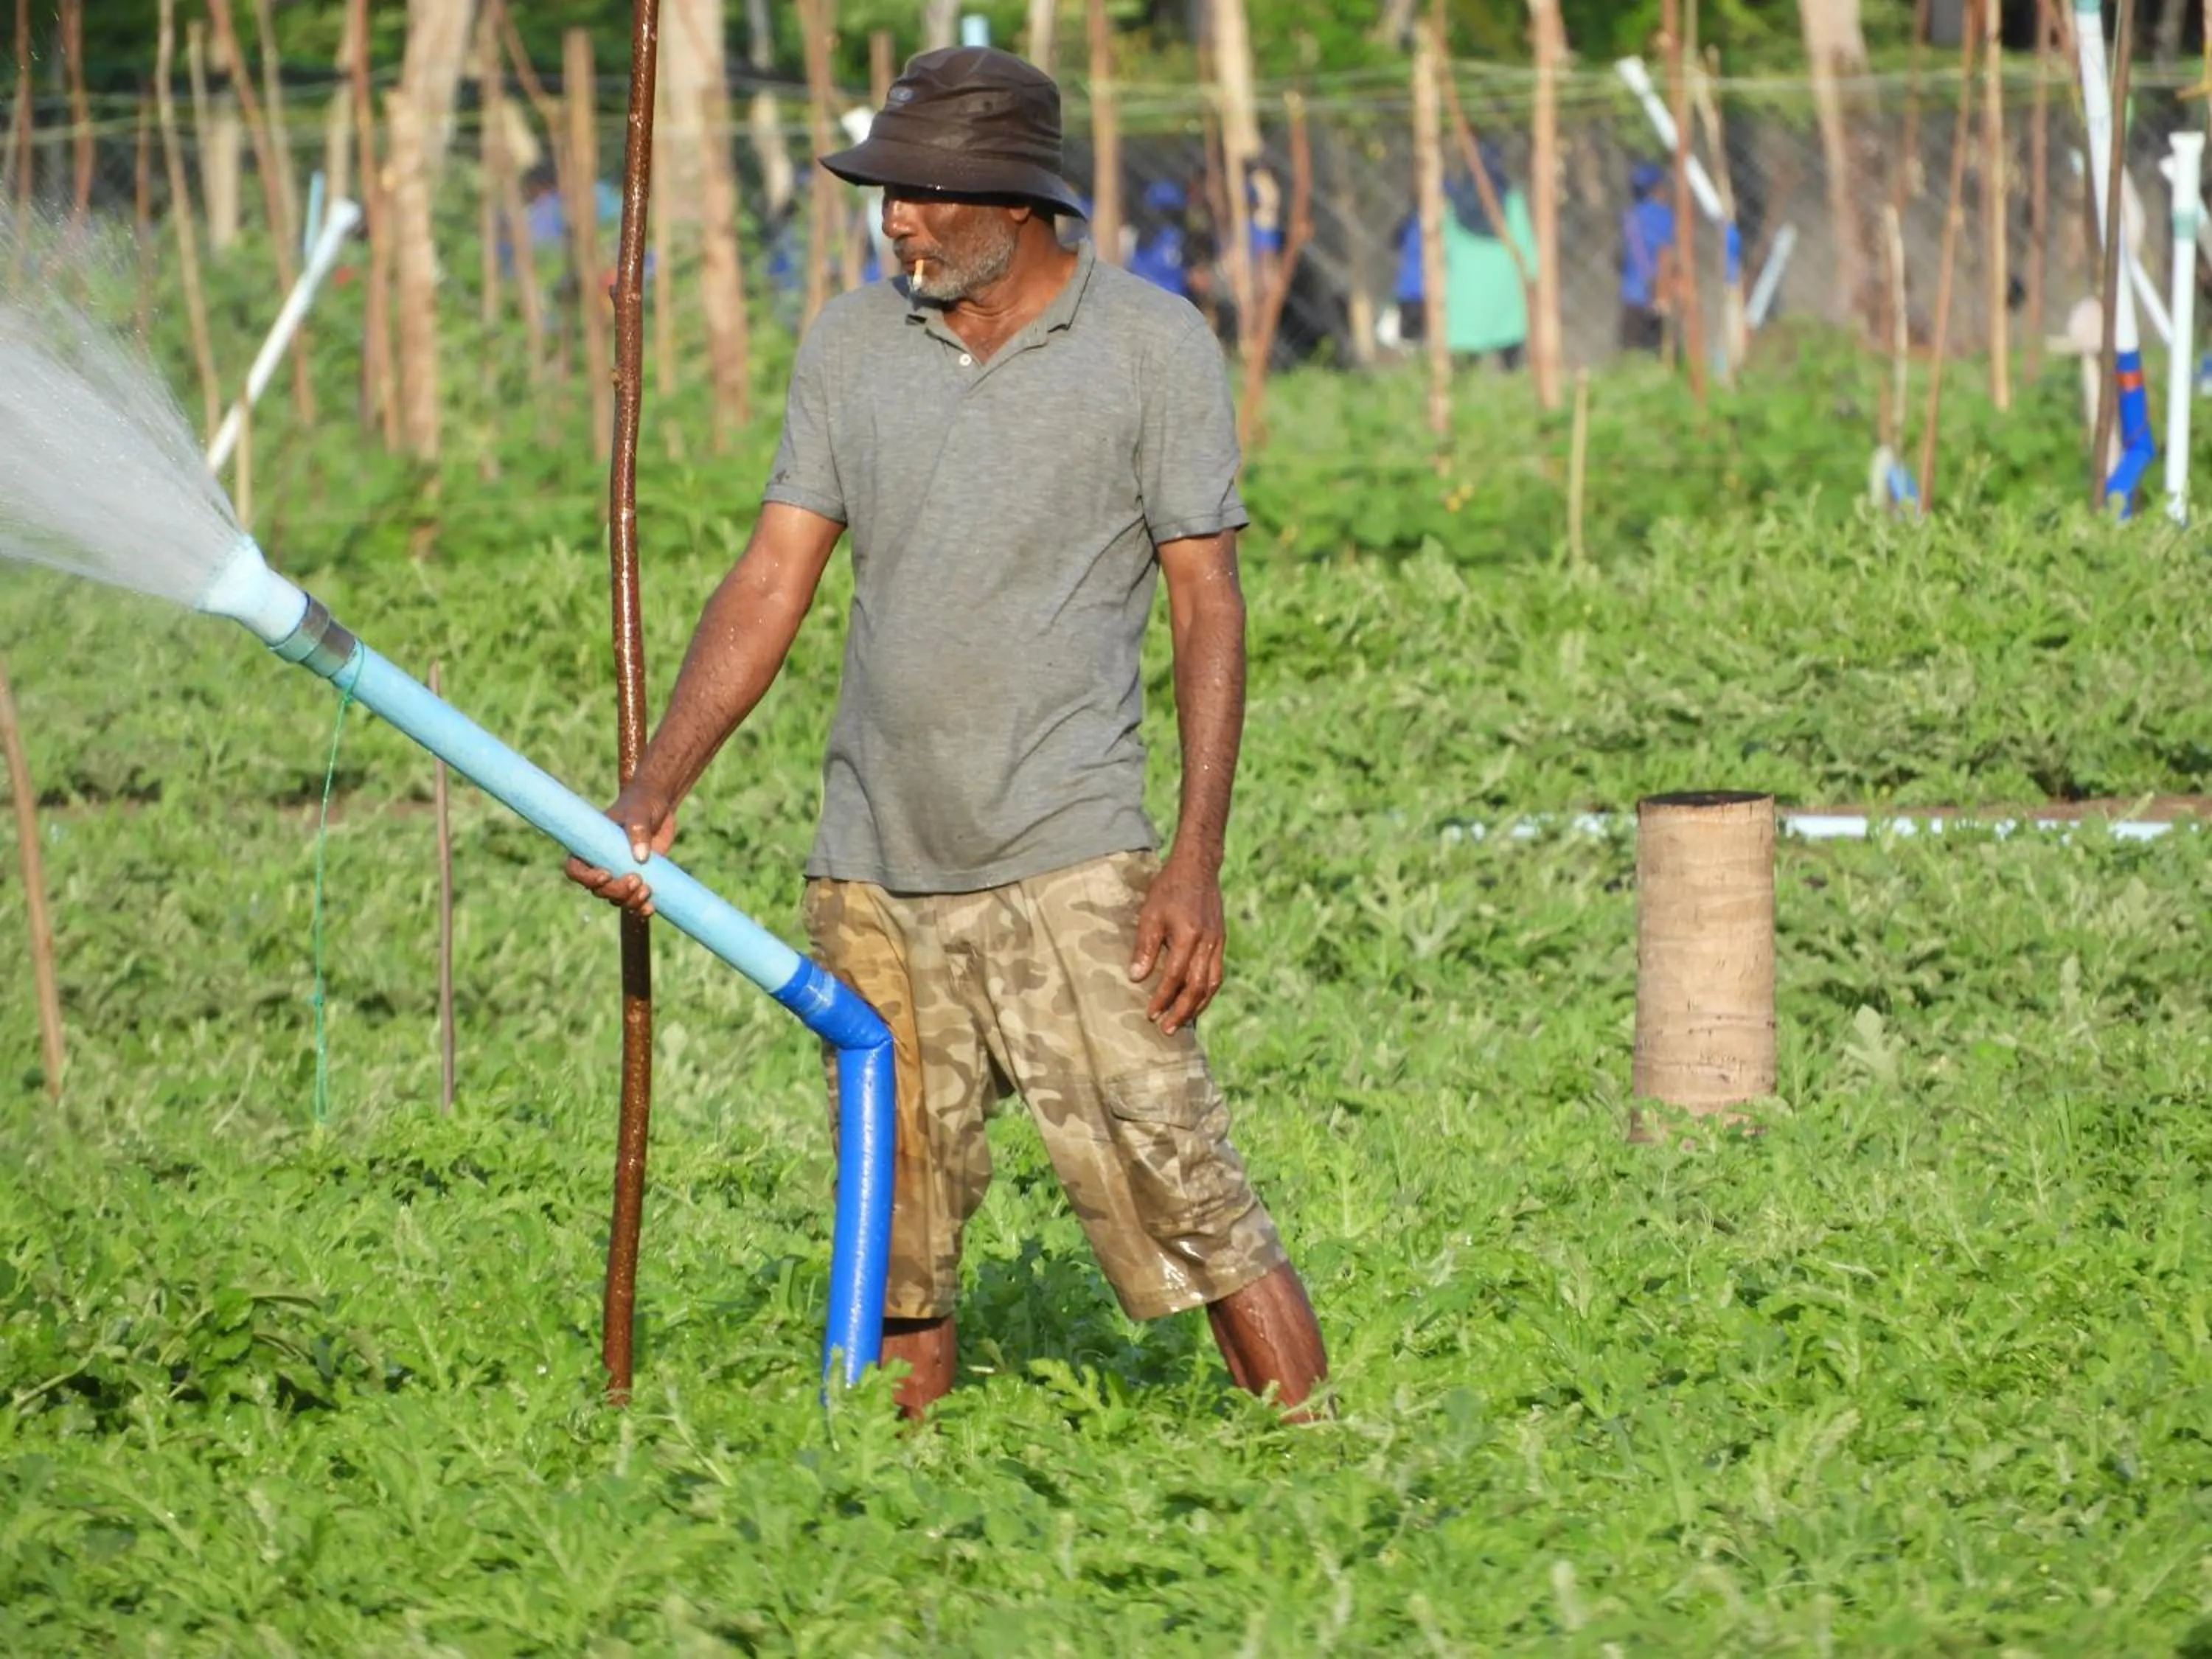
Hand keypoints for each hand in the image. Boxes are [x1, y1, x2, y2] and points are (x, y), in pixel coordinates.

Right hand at [564, 777, 678, 916]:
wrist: (660, 805)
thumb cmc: (642, 802)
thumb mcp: (639, 811)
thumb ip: (638, 830)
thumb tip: (640, 857)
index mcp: (589, 846)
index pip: (575, 870)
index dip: (586, 878)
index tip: (606, 874)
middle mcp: (601, 863)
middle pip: (597, 890)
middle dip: (615, 891)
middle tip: (636, 879)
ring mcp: (619, 873)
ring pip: (616, 899)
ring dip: (629, 901)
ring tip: (647, 889)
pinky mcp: (637, 879)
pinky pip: (633, 902)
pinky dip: (640, 909)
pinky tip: (651, 907)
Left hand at [1128, 853, 1225, 1034]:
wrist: (1197, 868)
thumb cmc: (1169, 889)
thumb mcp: (1150, 914)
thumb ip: (1145, 947)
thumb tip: (1136, 978)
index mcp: (1188, 936)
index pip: (1175, 977)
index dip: (1162, 998)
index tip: (1149, 1014)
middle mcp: (1207, 943)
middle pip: (1197, 987)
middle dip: (1181, 1011)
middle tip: (1166, 1028)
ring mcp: (1217, 944)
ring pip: (1212, 984)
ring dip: (1197, 1007)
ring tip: (1181, 1022)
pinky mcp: (1221, 942)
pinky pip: (1217, 974)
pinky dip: (1207, 992)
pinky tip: (1196, 1001)